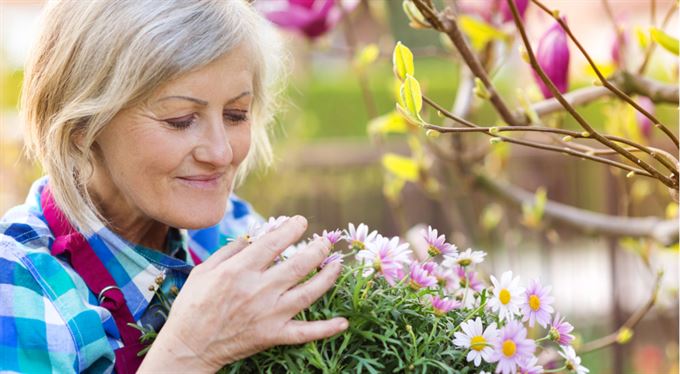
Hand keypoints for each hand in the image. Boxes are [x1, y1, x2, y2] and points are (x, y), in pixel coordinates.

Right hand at [139, 216, 346, 371]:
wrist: (188, 346)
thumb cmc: (193, 305)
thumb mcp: (204, 270)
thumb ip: (231, 251)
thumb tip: (256, 236)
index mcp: (239, 271)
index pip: (274, 243)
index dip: (292, 229)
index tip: (301, 222)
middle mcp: (258, 290)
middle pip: (298, 265)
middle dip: (317, 248)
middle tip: (325, 241)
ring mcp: (268, 314)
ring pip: (308, 293)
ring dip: (327, 277)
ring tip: (337, 264)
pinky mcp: (273, 335)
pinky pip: (305, 332)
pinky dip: (326, 329)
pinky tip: (343, 322)